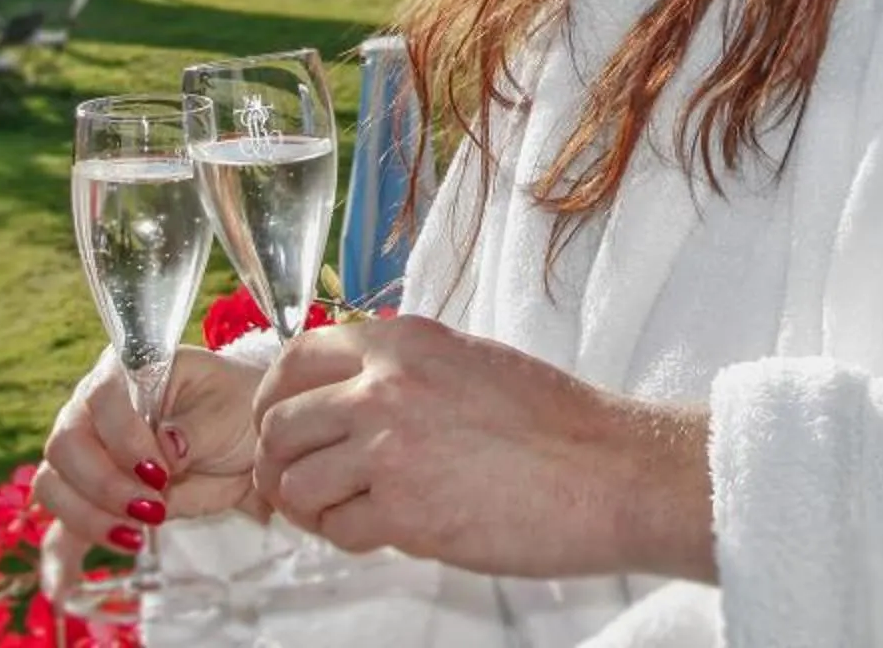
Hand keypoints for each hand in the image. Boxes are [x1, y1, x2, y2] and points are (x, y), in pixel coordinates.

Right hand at [31, 346, 263, 595]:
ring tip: (137, 536)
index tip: (160, 470)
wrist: (244, 441)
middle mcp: (92, 410)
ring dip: (89, 517)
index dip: (123, 438)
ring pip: (54, 486)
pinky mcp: (92, 499)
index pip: (100, 397)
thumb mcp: (229, 410)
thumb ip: (195, 429)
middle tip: (153, 509)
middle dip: (105, 485)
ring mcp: (85, 456)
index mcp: (127, 373)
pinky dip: (60, 559)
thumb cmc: (234, 409)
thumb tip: (166, 446)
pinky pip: (60, 528)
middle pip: (64, 446)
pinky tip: (62, 590)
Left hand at [251, 315, 716, 581]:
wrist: (608, 471)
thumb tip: (345, 395)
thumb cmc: (554, 423)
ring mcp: (390, 448)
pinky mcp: (404, 512)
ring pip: (296, 486)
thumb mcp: (469, 363)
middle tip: (307, 486)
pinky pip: (339, 532)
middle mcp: (386, 386)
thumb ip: (403, 371)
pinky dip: (355, 539)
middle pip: (279, 428)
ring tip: (354, 513)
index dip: (274, 400)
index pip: (295, 358)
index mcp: (403, 343)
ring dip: (315, 509)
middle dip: (282, 464)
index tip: (281, 427)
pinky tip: (390, 532)